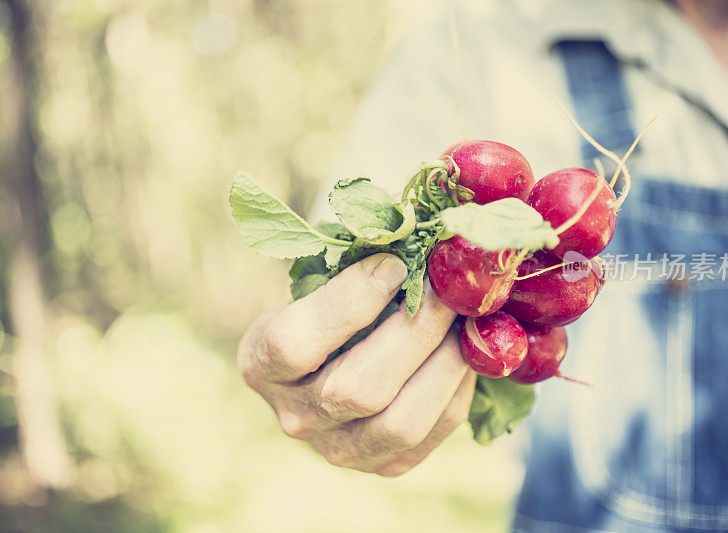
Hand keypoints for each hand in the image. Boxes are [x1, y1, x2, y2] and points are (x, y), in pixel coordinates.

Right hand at [238, 253, 475, 475]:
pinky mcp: (385, 465)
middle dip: (413, 331)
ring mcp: (339, 450)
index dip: (349, 304)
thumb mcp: (322, 281)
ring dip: (445, 363)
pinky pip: (434, 432)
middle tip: (448, 290)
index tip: (394, 263)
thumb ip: (354, 265)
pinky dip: (458, 387)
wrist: (334, 362)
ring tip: (466, 320)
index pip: (294, 344)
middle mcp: (294, 417)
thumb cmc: (329, 305)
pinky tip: (466, 349)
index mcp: (261, 363)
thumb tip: (416, 241)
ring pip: (400, 422)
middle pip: (356, 389)